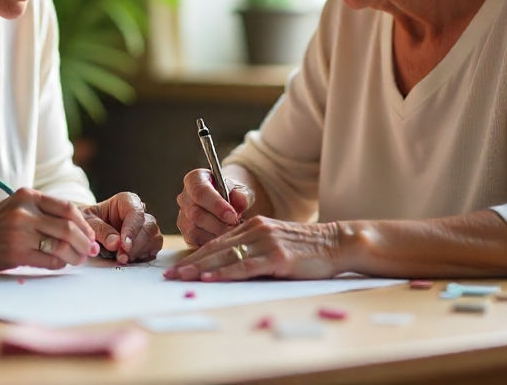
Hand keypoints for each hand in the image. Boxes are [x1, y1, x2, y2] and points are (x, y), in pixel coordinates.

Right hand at [0, 188, 97, 271]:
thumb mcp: (18, 206)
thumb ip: (44, 212)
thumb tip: (80, 229)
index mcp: (28, 196)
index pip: (67, 208)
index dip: (83, 223)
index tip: (89, 234)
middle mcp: (25, 212)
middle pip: (68, 227)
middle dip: (84, 242)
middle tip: (90, 250)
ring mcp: (20, 233)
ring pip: (61, 245)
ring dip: (75, 255)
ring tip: (78, 259)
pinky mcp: (16, 253)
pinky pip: (49, 260)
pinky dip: (60, 263)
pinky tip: (61, 263)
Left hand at [82, 192, 163, 263]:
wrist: (87, 230)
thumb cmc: (88, 221)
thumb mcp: (88, 222)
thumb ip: (100, 231)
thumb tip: (116, 243)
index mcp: (126, 201)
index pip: (136, 212)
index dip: (132, 229)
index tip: (124, 244)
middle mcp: (140, 213)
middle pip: (149, 227)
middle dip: (136, 245)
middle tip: (121, 257)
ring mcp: (146, 228)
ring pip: (154, 239)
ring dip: (140, 252)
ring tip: (122, 258)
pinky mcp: (148, 243)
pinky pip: (154, 250)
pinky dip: (143, 257)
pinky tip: (129, 259)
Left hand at [163, 216, 342, 280]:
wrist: (337, 243)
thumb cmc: (307, 248)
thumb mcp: (276, 241)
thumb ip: (254, 249)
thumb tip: (229, 267)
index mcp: (254, 226)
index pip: (218, 242)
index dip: (196, 255)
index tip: (178, 267)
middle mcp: (256, 231)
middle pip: (216, 249)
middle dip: (191, 264)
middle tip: (170, 276)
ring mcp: (266, 243)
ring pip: (226, 257)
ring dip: (201, 269)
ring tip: (181, 279)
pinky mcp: (277, 257)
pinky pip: (245, 266)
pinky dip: (225, 274)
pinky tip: (210, 280)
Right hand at [175, 169, 253, 246]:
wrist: (228, 202)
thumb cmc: (232, 193)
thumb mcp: (240, 188)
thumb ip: (240, 194)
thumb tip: (240, 203)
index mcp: (195, 179)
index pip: (200, 191)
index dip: (216, 205)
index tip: (233, 216)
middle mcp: (184, 197)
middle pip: (196, 214)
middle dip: (219, 224)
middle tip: (236, 228)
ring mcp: (183, 216)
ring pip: (194, 230)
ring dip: (216, 235)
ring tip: (232, 233)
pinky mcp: (186, 233)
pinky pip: (195, 241)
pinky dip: (211, 243)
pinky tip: (224, 239)